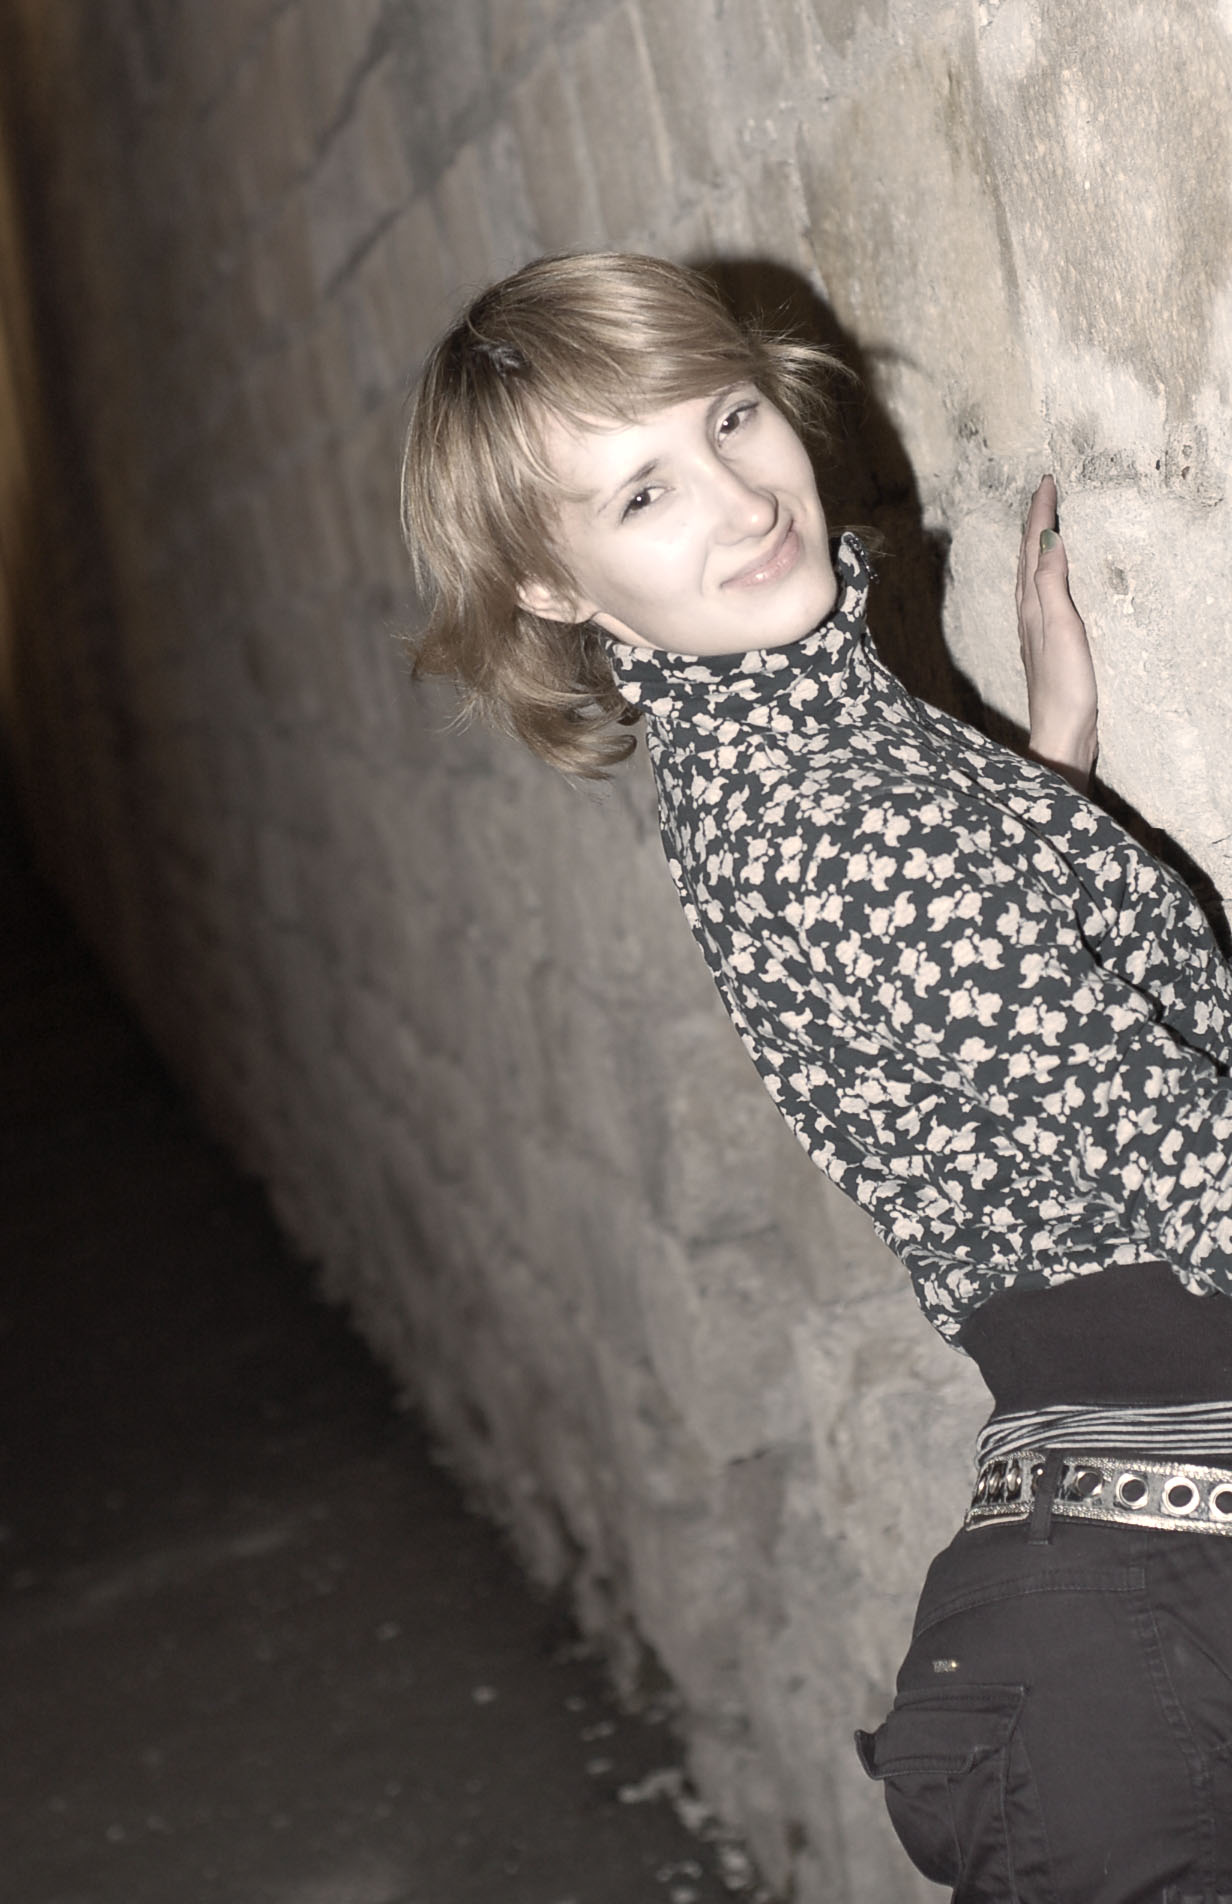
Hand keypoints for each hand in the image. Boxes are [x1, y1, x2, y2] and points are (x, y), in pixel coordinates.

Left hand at [1016, 475, 1097, 792]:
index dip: (1040, 513)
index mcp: (1031, 604)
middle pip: (1029, 557)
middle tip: (1046, 491)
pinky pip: (1043, 594)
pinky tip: (1052, 580)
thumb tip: (1048, 539)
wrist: (1062, 733)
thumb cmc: (1063, 685)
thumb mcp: (1060, 627)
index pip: (1034, 547)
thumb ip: (1051, 583)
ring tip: (1047, 523)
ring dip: (1039, 546)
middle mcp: (1028, 613)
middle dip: (1037, 522)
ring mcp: (1036, 630)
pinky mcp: (1048, 645)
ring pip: (1033, 575)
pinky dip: (1047, 573)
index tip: (1047, 481)